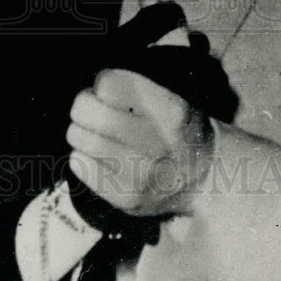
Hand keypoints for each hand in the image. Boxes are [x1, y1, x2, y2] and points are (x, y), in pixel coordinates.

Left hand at [67, 67, 214, 217]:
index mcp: (170, 110)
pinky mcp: (124, 197)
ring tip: (98, 133)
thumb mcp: (173, 96)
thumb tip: (94, 84)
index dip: (103, 83)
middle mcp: (156, 143)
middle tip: (95, 109)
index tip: (110, 90)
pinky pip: (79, 164)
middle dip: (85, 105)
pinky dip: (82, 155)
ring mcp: (139, 174)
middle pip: (85, 109)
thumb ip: (137, 85)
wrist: (204, 178)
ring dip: (82, 130)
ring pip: (77, 136)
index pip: (107, 83)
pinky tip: (100, 156)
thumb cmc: (179, 129)